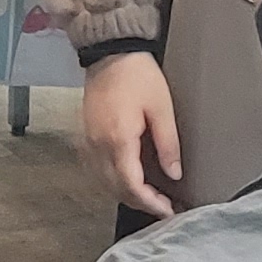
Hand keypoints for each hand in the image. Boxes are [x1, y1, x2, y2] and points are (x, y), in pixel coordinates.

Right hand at [77, 51, 182, 218]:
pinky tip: (130, 178)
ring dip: (126, 194)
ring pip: (104, 182)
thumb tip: (174, 174)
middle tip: (164, 206)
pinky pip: (97, 170)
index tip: (168, 210)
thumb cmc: (138, 75)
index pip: (132, 185)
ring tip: (151, 195)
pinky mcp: (87, 135)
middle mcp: (98, 145)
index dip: (150, 202)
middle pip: (116, 189)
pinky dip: (114, 181)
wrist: (111, 52)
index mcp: (118, 139)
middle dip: (140, 202)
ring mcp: (89, 141)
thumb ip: (168, 144)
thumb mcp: (161, 108)